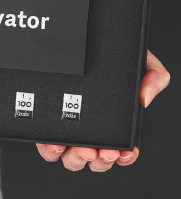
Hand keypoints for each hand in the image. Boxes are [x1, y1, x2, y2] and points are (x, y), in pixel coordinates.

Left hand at [36, 51, 168, 171]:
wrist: (87, 37)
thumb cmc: (111, 52)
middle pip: (94, 160)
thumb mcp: (138, 60)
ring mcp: (66, 127)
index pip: (121, 152)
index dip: (123, 158)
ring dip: (77, 159)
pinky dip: (50, 149)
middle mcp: (90, 129)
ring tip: (84, 149)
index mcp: (113, 122)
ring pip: (70, 158)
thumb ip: (153, 75)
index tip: (123, 153)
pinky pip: (45, 145)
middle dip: (100, 161)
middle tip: (103, 151)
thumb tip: (145, 97)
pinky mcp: (46, 122)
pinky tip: (57, 144)